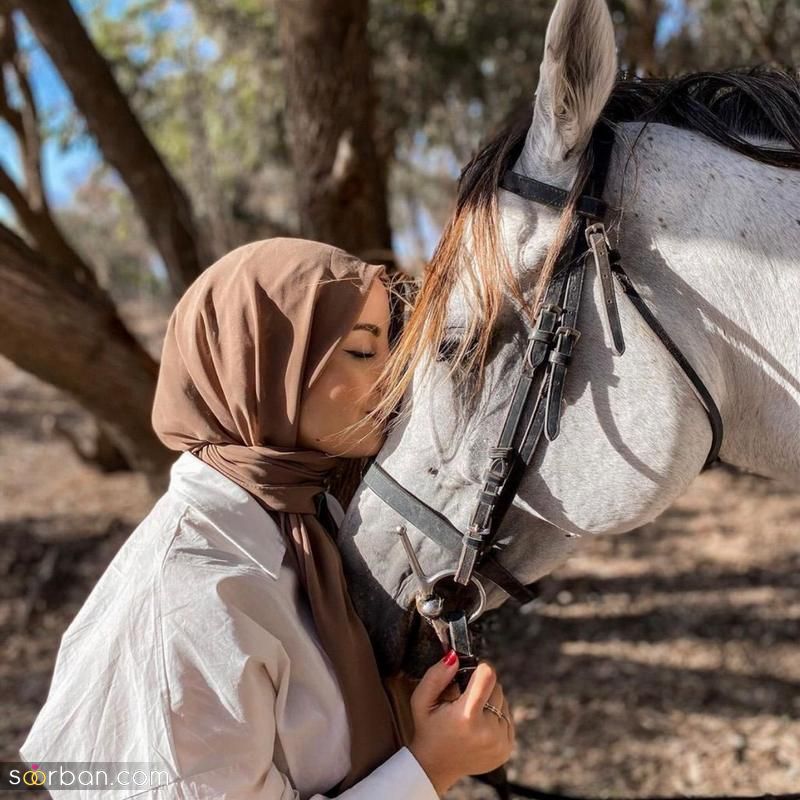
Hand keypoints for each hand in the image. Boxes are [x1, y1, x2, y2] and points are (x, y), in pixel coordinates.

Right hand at [408, 651, 514, 795]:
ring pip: (504, 702)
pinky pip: (507, 718)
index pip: (488, 676)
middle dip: (482, 687)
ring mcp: (500, 742)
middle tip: (464, 698)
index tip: (472, 671)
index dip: (481, 668)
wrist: (435, 766)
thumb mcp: (421, 700)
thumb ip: (436, 675)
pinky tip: (478, 725)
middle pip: (497, 688)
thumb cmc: (428, 729)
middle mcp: (488, 731)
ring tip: (470, 714)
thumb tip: (455, 656)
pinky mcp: (506, 749)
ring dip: (490, 702)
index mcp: (467, 717)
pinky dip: (495, 717)